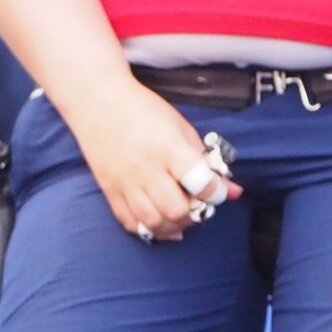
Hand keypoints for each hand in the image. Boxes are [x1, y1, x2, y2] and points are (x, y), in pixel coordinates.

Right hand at [69, 78, 240, 242]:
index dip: (216, 192)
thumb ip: (205, 160)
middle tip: (197, 204)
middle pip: (176, 209)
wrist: (99, 102)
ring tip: (181, 215)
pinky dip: (149, 229)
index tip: (217, 191)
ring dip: (174, 226)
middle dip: (194, 213)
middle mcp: (146, 168)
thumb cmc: (145, 111)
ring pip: (154, 222)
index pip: (199, 181)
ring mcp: (125, 182)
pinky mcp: (110, 191)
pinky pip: (130, 223)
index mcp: (168, 146)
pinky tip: (161, 221)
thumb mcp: (180, 127)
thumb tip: (232, 191)